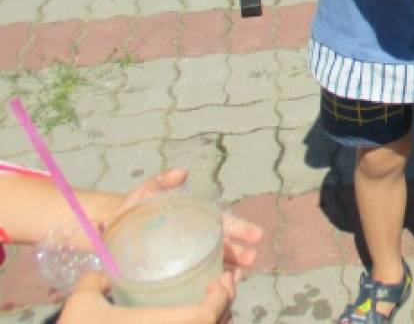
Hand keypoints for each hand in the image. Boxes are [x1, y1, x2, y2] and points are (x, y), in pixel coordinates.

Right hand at [60, 270, 236, 323]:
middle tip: (222, 284)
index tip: (220, 278)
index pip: (209, 315)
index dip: (222, 297)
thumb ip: (94, 280)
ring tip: (212, 302)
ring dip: (217, 320)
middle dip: (225, 305)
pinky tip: (192, 320)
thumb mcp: (82, 303)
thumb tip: (103, 273)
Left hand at [104, 170, 261, 271]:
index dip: (241, 229)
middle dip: (239, 251)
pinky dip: (212, 282)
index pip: (224, 223)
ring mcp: (189, 257)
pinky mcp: (177, 272)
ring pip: (216, 264)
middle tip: (250, 257)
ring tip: (237, 276)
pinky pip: (199, 279)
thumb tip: (181, 172)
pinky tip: (217, 286)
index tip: (256, 235)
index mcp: (197, 219)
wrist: (112, 233)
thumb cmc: (134, 210)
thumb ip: (161, 182)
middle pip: (225, 245)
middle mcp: (198, 239)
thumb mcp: (146, 193)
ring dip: (230, 269)